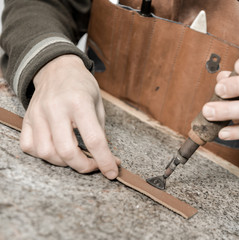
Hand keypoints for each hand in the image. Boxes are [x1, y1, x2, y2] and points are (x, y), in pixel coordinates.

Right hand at [20, 55, 119, 178]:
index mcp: (80, 103)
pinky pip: (29, 146)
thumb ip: (99, 130)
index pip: (94, 140)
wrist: (57, 68)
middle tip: (95, 165)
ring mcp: (38, 114)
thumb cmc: (82, 86)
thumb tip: (103, 157)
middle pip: (67, 151)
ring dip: (64, 163)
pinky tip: (56, 150)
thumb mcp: (98, 103)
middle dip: (84, 167)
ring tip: (76, 157)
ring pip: (46, 153)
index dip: (105, 161)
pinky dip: (44, 155)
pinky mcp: (26, 118)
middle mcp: (56, 109)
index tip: (112, 172)